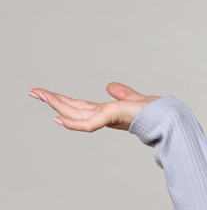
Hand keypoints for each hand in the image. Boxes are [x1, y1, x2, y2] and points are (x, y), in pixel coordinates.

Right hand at [29, 82, 159, 131]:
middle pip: (73, 109)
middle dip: (53, 101)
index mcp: (107, 112)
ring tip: (39, 96)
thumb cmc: (157, 114)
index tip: (46, 94)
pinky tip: (59, 118)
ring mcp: (107, 118)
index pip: (80, 106)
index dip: (62, 101)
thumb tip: (110, 86)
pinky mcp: (113, 117)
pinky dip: (73, 123)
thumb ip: (123, 94)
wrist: (170, 119)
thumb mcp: (135, 100)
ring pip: (76, 114)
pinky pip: (89, 123)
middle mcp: (104, 116)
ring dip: (57, 105)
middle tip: (32, 92)